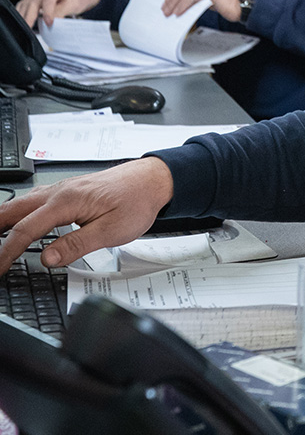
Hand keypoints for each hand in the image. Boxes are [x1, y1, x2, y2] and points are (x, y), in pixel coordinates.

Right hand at [0, 158, 173, 274]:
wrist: (154, 179)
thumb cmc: (137, 201)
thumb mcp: (111, 231)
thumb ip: (77, 245)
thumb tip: (47, 259)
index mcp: (67, 202)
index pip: (25, 230)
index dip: (5, 253)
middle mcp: (60, 192)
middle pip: (13, 210)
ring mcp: (63, 189)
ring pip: (22, 203)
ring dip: (4, 220)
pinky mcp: (69, 190)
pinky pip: (35, 200)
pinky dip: (19, 213)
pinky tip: (18, 220)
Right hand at [16, 0, 100, 27]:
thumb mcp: (75, 4)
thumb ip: (61, 12)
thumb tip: (50, 21)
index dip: (47, 12)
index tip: (49, 23)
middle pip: (34, 1)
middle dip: (30, 17)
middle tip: (28, 30)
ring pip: (26, 3)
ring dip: (23, 16)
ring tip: (24, 29)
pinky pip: (25, 4)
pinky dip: (22, 13)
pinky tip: (23, 22)